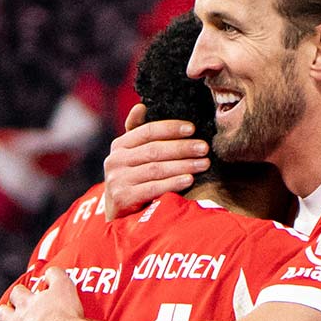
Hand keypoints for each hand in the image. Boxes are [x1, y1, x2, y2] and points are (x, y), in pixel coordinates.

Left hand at [0, 267, 83, 320]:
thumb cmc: (67, 317)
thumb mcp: (65, 288)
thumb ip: (55, 276)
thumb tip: (49, 272)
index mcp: (26, 305)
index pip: (18, 294)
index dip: (21, 294)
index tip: (26, 295)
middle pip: (3, 314)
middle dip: (6, 313)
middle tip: (12, 315)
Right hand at [101, 103, 209, 217]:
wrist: (118, 214)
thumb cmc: (133, 179)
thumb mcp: (132, 156)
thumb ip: (138, 133)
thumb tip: (141, 106)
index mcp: (120, 145)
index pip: (147, 131)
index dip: (170, 128)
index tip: (192, 129)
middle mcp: (115, 160)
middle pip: (154, 150)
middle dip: (182, 148)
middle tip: (204, 148)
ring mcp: (118, 179)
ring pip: (156, 169)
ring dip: (183, 165)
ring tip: (204, 164)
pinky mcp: (122, 198)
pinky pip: (153, 188)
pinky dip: (173, 183)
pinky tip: (189, 180)